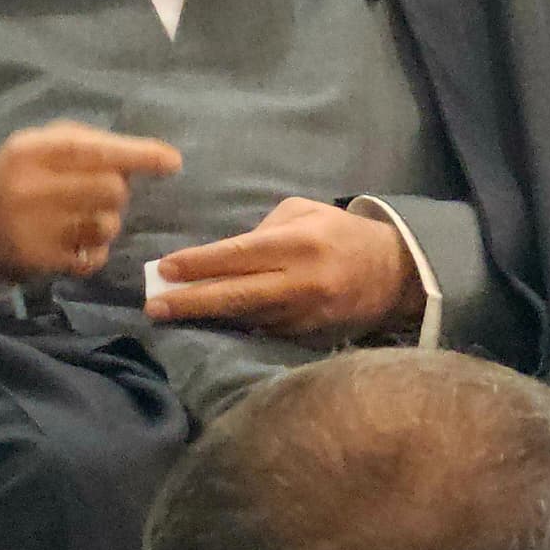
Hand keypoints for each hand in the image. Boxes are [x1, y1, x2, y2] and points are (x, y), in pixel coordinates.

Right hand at [0, 121, 181, 284]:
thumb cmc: (18, 176)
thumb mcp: (40, 145)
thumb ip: (87, 143)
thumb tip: (148, 157)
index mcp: (33, 150)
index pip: (96, 150)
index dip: (139, 155)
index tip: (172, 162)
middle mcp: (33, 188)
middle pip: (112, 190)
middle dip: (118, 191)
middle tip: (100, 193)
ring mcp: (36, 228)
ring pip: (108, 225)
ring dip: (108, 221)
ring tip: (84, 218)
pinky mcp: (41, 261)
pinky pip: (95, 256)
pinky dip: (95, 250)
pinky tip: (75, 242)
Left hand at [148, 197, 424, 341]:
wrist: (395, 274)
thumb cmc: (340, 234)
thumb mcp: (305, 213)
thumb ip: (263, 230)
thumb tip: (223, 256)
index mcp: (298, 243)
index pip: (238, 255)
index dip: (199, 264)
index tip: (166, 269)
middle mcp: (300, 281)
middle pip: (235, 295)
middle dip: (190, 301)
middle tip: (154, 306)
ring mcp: (304, 314)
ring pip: (245, 318)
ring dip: (206, 317)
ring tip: (170, 314)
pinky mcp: (308, 336)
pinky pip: (263, 331)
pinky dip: (236, 327)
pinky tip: (209, 326)